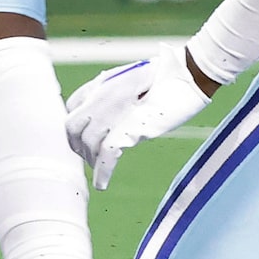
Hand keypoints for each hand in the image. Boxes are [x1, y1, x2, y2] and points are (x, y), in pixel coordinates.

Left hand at [66, 54, 213, 187]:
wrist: (185, 73)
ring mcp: (113, 110)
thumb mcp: (131, 81)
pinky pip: (107, 153)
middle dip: (77, 145)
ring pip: (88, 142)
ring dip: (91, 160)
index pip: (72, 107)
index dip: (76, 127)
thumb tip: (107, 119)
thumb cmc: (165, 76)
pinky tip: (101, 184)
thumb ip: (114, 97)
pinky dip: (103, 172)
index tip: (83, 138)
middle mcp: (100, 95)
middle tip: (89, 157)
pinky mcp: (130, 127)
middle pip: (72, 127)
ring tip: (99, 170)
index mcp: (100, 82)